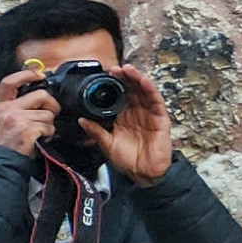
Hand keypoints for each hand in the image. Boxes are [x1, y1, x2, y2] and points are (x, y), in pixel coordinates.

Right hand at [0, 71, 58, 161]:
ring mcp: (16, 119)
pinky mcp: (26, 129)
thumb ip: (14, 106)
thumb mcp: (1, 120)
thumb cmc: (4, 143)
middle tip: (51, 114)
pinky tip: (40, 139)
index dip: (26, 74)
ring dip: (49, 125)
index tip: (39, 74)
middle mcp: (6, 110)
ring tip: (39, 133)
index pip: (9, 82)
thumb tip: (37, 96)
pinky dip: (49, 134)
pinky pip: (49, 127)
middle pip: (41, 95)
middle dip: (52, 105)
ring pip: (48, 114)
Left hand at [94, 64, 175, 184]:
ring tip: (127, 69)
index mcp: (123, 116)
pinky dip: (150, 89)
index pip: (118, 96)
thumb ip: (96, 131)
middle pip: (131, 90)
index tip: (102, 76)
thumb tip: (81, 120)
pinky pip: (156, 100)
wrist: (143, 173)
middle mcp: (136, 112)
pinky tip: (143, 81)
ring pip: (143, 91)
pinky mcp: (160, 118)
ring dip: (136, 79)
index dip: (111, 85)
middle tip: (113, 68)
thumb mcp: (106, 144)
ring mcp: (149, 114)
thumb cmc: (127, 160)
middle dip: (123, 78)